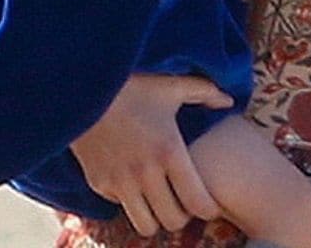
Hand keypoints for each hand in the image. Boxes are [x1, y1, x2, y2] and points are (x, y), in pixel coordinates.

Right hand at [69, 73, 233, 235]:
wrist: (80, 87)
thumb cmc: (130, 85)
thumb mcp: (169, 85)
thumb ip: (204, 91)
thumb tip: (229, 102)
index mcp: (168, 152)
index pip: (198, 204)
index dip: (209, 209)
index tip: (207, 202)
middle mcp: (144, 173)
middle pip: (174, 221)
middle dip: (182, 215)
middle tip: (182, 200)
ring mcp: (119, 181)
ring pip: (146, 226)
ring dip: (155, 216)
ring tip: (158, 199)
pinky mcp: (99, 182)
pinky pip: (121, 207)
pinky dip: (130, 201)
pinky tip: (132, 182)